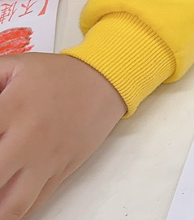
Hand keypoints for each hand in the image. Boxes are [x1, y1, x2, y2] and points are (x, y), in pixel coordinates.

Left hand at [0, 53, 125, 218]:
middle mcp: (28, 138)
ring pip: (11, 204)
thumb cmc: (57, 74)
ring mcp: (46, 159)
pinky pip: (33, 203)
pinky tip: (4, 210)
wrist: (105, 80)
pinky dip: (14, 213)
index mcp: (12, 108)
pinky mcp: (61, 171)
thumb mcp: (14, 66)